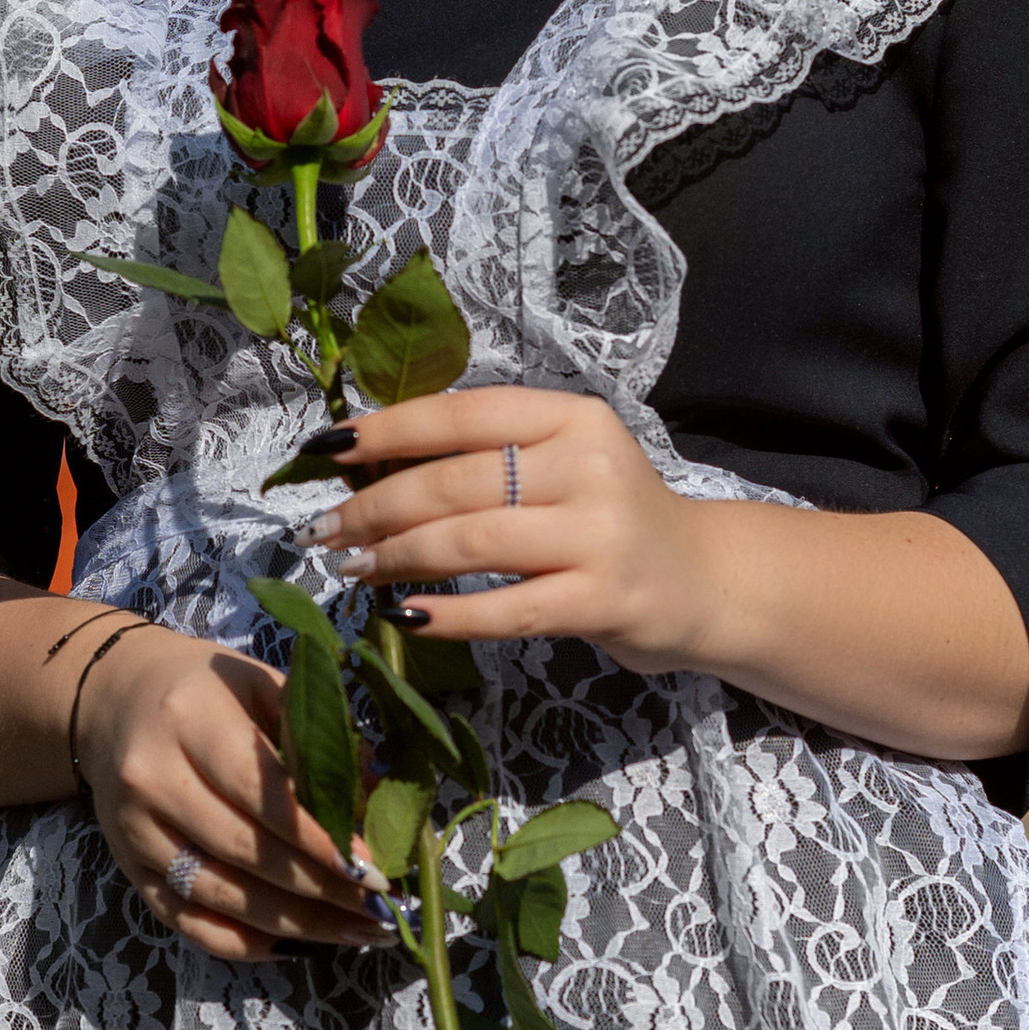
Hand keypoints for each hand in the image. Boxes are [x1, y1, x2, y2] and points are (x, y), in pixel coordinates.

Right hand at [72, 623, 390, 965]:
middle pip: (245, 851)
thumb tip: (380, 807)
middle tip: (380, 905)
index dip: (320, 839)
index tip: (374, 869)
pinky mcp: (128, 871)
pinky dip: (246, 943)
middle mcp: (151, 778)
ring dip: (297, 925)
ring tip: (357, 931)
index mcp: (190, 718)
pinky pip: (190, 925)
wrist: (115, 701)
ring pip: (223, 897)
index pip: (261, 791)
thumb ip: (320, 741)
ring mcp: (134, 832)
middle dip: (320, 888)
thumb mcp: (263, 687)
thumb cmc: (206, 690)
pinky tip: (299, 945)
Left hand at [298, 387, 715, 673]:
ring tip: (352, 568)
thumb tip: (371, 460)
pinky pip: (504, 609)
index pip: (463, 414)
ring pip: (470, 541)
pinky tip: (404, 615)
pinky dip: (446, 614)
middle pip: (455, 482)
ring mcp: (598, 535)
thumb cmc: (610, 518)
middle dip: (374, 507)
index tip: (326, 450)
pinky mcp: (601, 600)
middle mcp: (589, 466)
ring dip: (396, 557)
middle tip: (323, 529)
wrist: (706, 582)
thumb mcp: (564, 463)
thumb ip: (490, 455)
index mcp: (572, 416)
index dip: (387, 429)